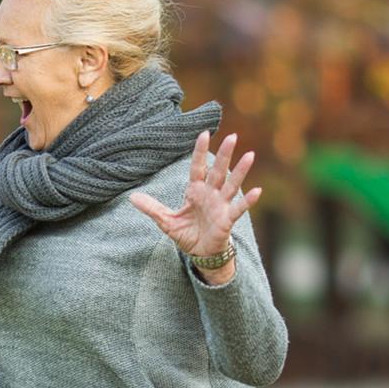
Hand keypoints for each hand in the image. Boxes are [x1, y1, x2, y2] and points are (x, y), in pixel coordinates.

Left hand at [129, 129, 261, 282]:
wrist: (200, 254)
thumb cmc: (187, 234)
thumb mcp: (166, 221)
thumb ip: (151, 208)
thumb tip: (131, 197)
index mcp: (195, 191)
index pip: (198, 168)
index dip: (200, 152)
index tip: (204, 133)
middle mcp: (210, 194)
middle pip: (218, 171)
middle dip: (225, 155)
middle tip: (232, 136)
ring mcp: (221, 205)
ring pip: (231, 185)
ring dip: (240, 171)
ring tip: (249, 156)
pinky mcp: (227, 219)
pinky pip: (239, 208)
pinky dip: (248, 200)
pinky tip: (257, 190)